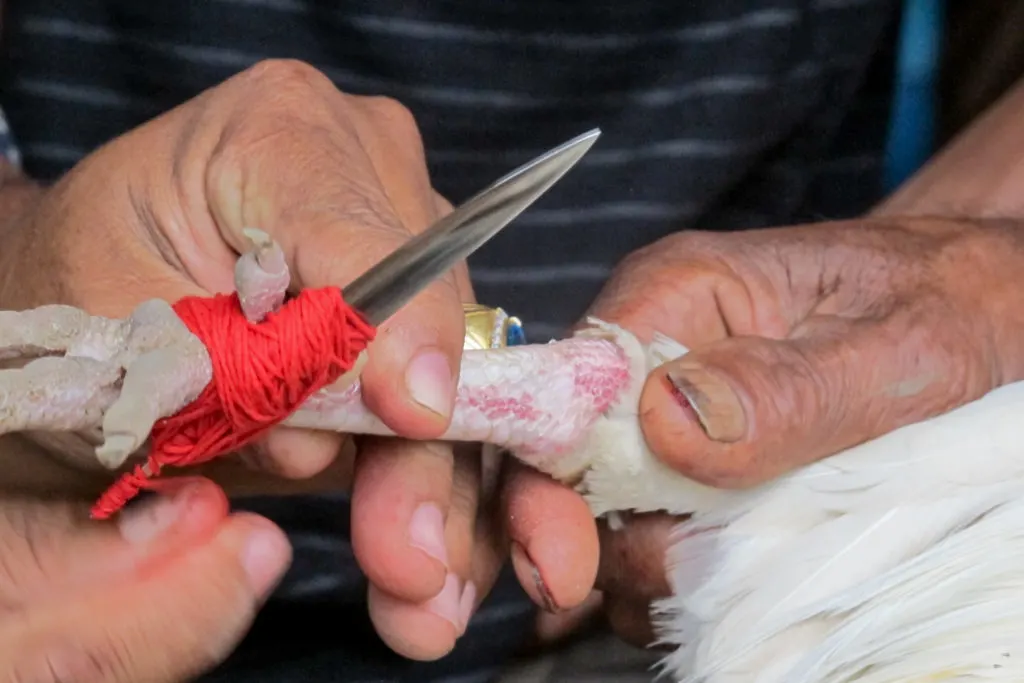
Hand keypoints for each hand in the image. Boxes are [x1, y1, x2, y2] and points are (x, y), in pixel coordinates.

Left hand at [0, 59, 549, 659]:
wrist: (94, 289)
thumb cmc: (83, 290)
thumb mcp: (117, 331)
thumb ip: (224, 371)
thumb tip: (337, 441)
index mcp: (279, 131)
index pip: (364, 237)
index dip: (397, 333)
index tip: (416, 418)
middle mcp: (366, 171)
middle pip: (428, 314)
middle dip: (423, 446)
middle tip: (412, 561)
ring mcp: (401, 237)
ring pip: (454, 364)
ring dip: (439, 480)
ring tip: (419, 583)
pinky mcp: (411, 304)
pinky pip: (445, 387)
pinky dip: (435, 473)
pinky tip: (434, 550)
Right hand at [580, 215, 1023, 645]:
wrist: (993, 315)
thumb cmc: (957, 306)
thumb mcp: (901, 346)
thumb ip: (788, 387)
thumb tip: (665, 421)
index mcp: (678, 293)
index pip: (561, 391)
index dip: (546, 485)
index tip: (565, 568)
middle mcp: (653, 356)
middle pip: (571, 470)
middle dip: (610, 544)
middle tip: (689, 584)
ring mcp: (671, 417)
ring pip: (612, 518)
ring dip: (660, 570)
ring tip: (748, 574)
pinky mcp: (697, 470)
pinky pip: (659, 538)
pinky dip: (689, 579)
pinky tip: (745, 577)